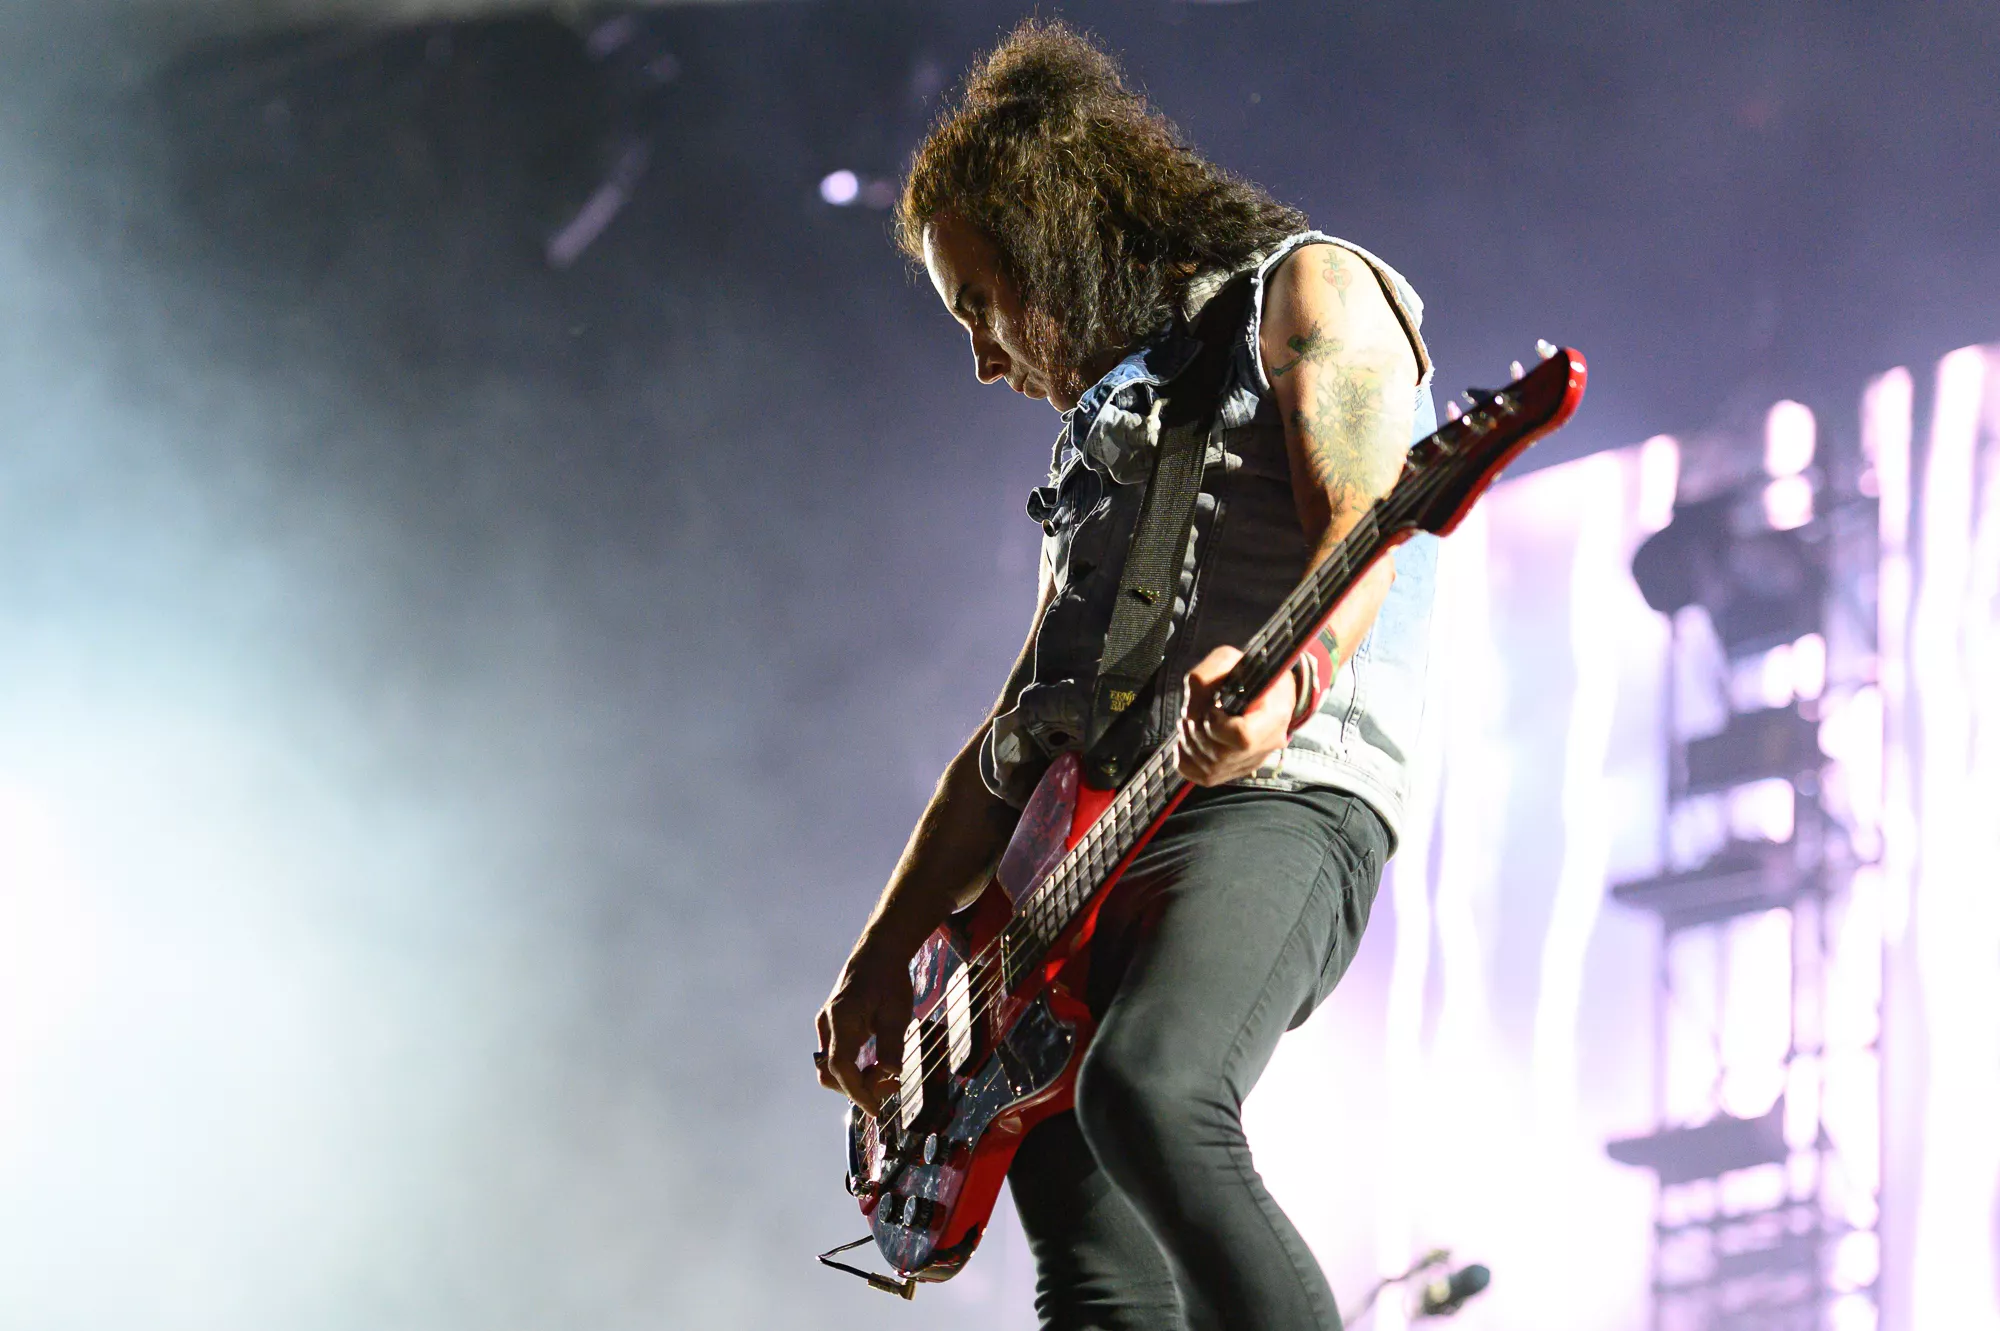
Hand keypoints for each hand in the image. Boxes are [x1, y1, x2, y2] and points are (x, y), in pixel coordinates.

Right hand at [815, 937, 913, 1116]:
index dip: (856, 1092)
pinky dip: (853, 1068)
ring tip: (886, 1078)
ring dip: (856, 1080)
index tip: (876, 1109)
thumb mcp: (897, 1011)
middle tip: (890, 1088)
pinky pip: (836, 1055)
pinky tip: (876, 1066)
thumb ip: (891, 1043)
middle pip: (830, 1073)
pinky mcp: (832, 1024)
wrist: (878, 952)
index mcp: (841, 1019)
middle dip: (858, 1088)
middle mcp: (827, 1024)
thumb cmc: (889, 978)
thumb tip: (890, 1073)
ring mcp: (826, 1024)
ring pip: (831, 1066)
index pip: (840, 1068)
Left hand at [1174, 645, 1294, 785]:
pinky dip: (1184, 753)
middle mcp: (1264, 748)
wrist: (1263, 695)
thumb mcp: (1231, 660)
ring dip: (1189, 738)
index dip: (1216, 722)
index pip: (1242, 737)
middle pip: (1218, 753)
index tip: (1214, 707)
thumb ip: (1208, 675)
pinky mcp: (1228, 773)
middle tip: (1199, 709)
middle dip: (1196, 727)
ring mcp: (1246, 765)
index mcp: (1274, 718)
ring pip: (1204, 764)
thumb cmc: (1247, 676)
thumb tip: (1191, 703)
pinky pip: (1193, 772)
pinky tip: (1193, 736)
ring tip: (1197, 719)